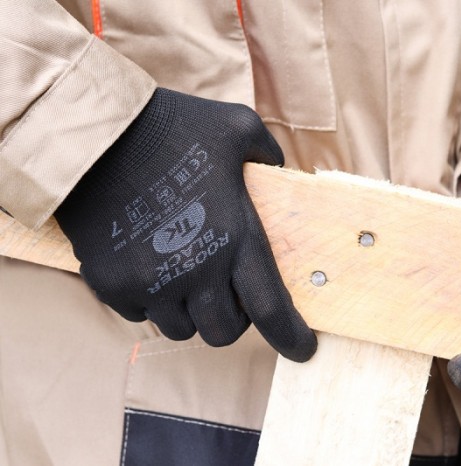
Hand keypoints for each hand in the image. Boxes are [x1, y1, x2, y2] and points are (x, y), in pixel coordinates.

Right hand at [55, 88, 316, 361]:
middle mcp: (196, 268)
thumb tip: (278, 170)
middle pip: (224, 332)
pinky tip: (149, 266)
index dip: (291, 336)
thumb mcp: (236, 127)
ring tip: (184, 276)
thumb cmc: (171, 126)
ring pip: (182, 330)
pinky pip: (141, 315)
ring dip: (190, 312)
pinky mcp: (113, 285)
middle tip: (225, 293)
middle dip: (230, 319)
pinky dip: (151, 301)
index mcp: (235, 236)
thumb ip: (268, 152)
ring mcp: (151, 282)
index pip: (270, 307)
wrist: (94, 133)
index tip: (303, 350)